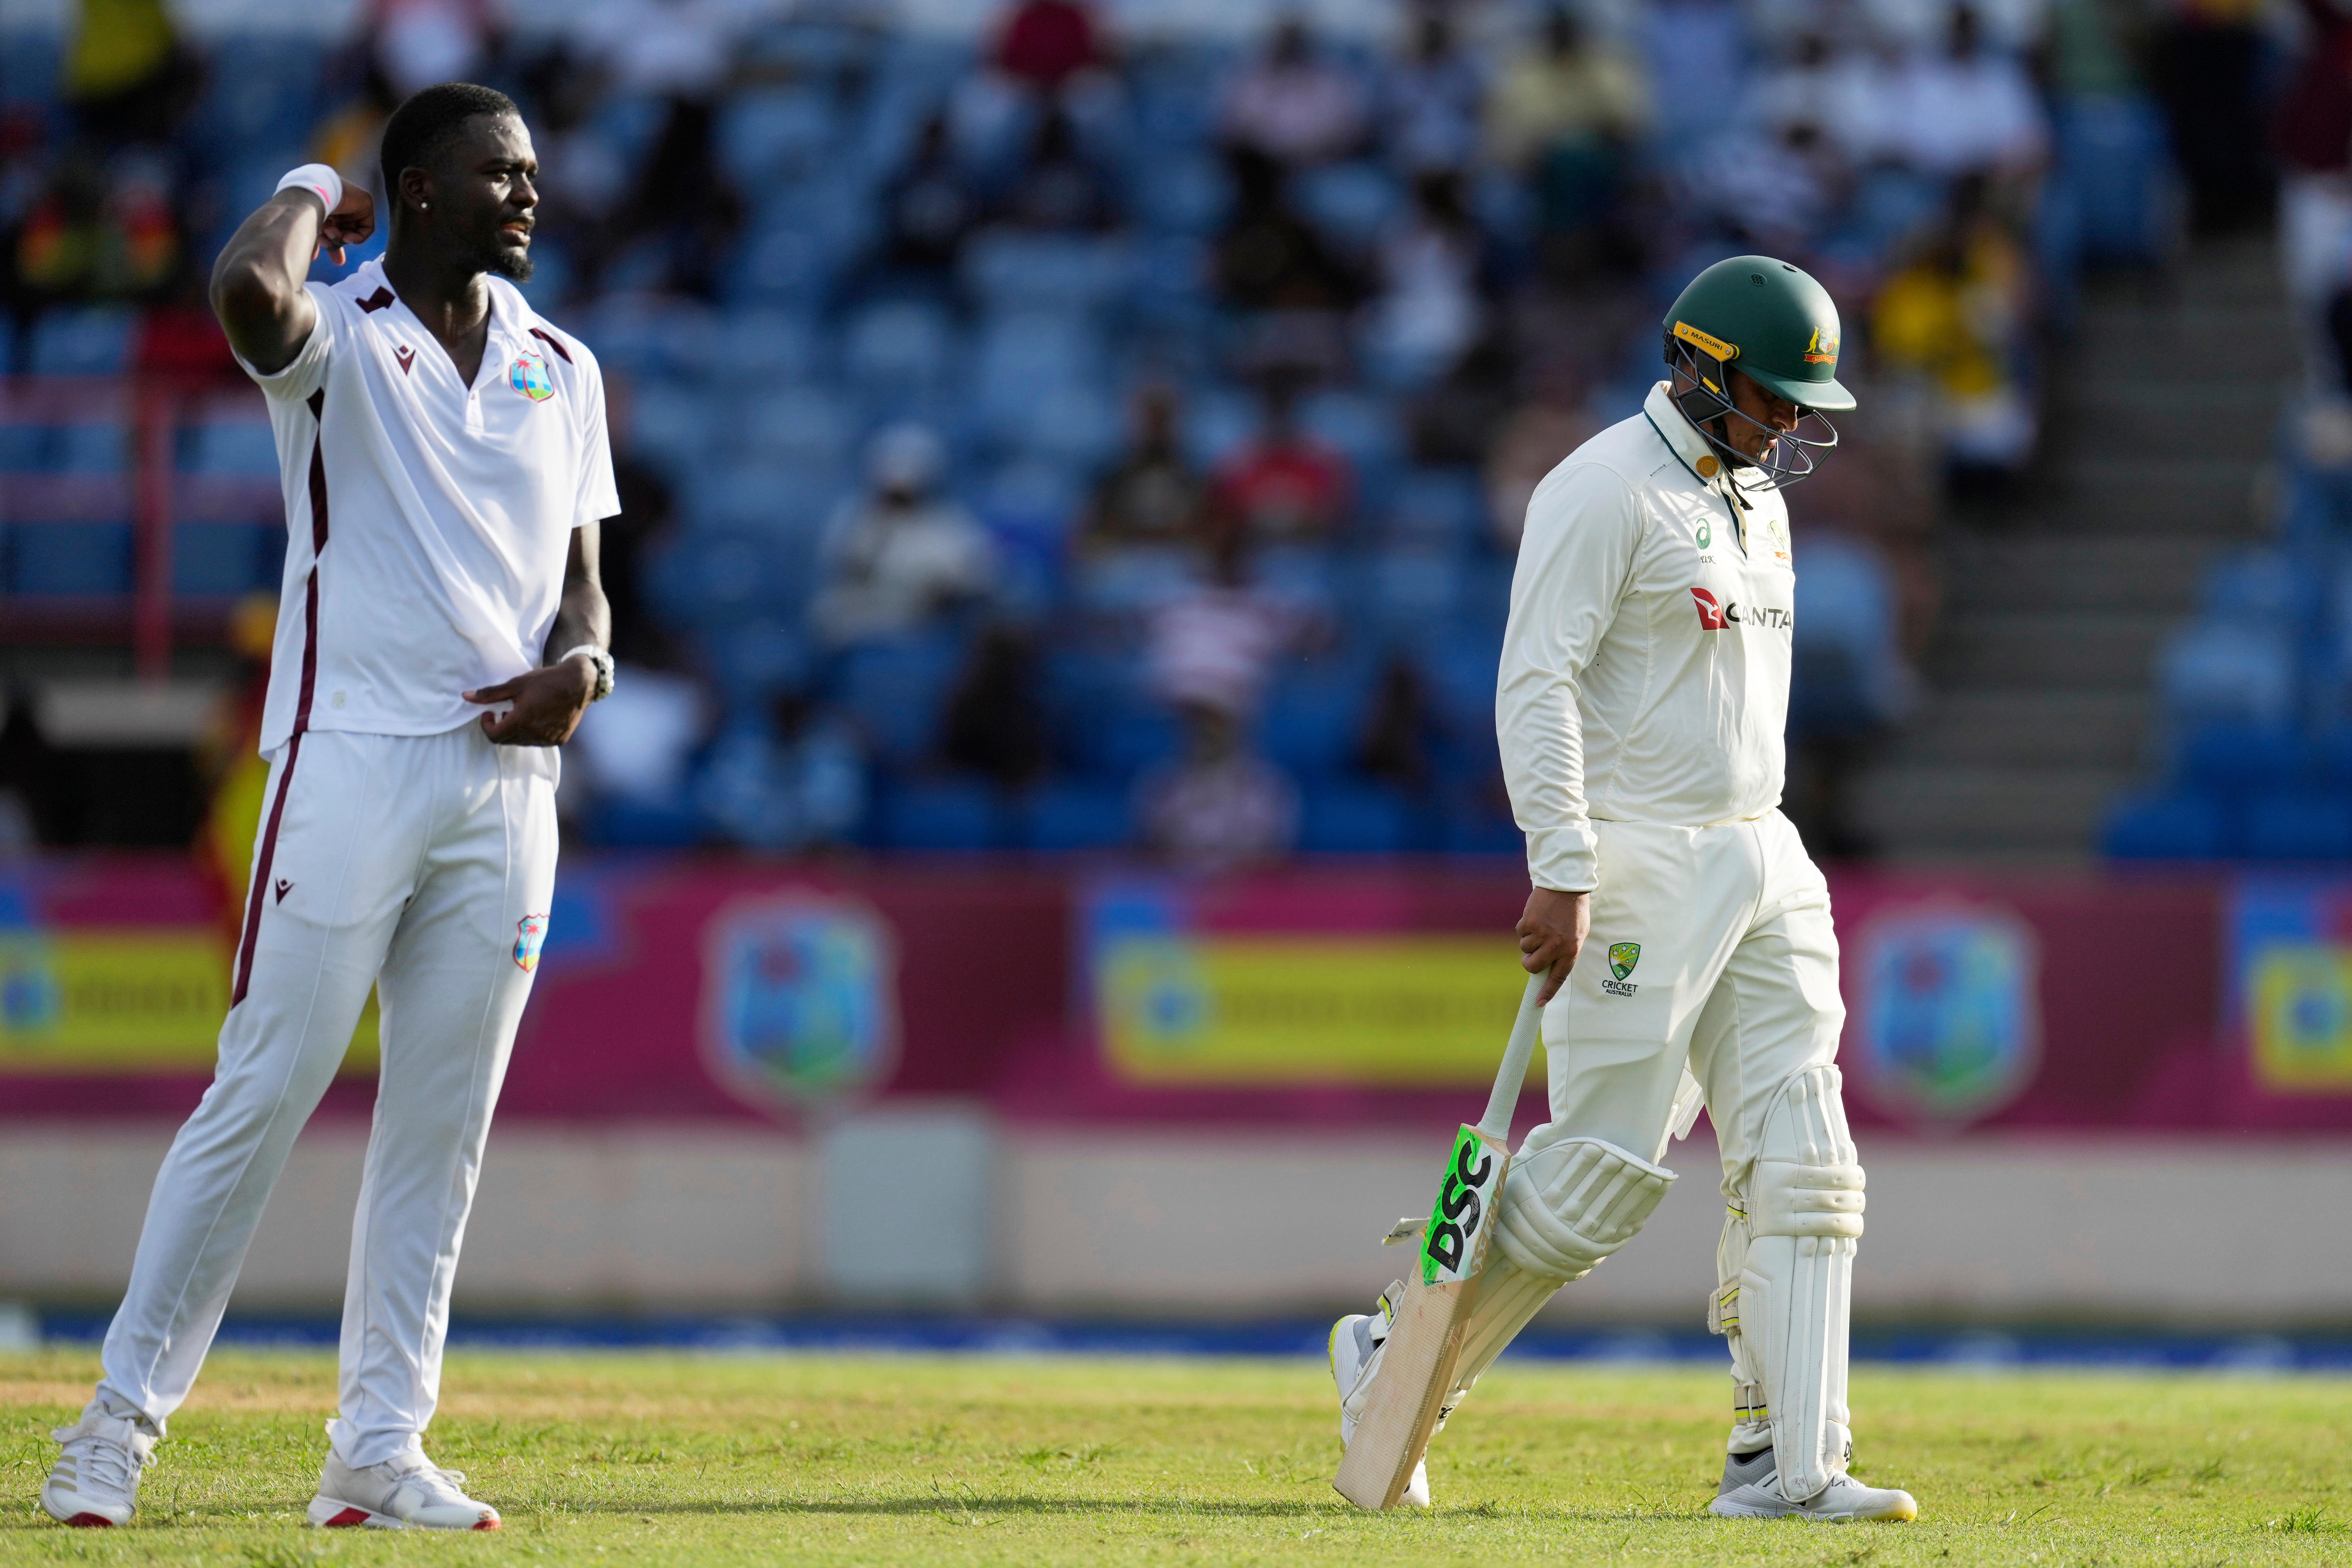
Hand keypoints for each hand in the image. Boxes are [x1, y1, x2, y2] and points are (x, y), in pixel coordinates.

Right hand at [315, 184, 374, 266]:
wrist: (314, 190)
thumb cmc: (307, 207)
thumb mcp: (312, 227)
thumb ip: (314, 241)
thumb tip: (312, 259)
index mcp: (326, 209)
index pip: (331, 231)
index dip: (330, 246)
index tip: (322, 258)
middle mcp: (340, 208)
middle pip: (342, 234)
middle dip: (334, 242)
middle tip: (324, 243)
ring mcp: (353, 206)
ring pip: (351, 232)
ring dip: (340, 238)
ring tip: (329, 232)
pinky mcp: (365, 205)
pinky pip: (366, 229)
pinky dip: (357, 238)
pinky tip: (347, 237)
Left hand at [464, 657, 595, 746]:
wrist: (579, 683)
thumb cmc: (546, 681)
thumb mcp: (515, 684)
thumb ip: (490, 694)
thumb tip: (465, 697)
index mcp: (522, 721)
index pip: (494, 736)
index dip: (486, 726)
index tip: (489, 712)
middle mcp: (535, 734)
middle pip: (507, 740)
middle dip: (501, 727)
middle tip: (505, 711)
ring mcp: (548, 739)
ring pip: (522, 742)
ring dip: (516, 731)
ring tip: (522, 713)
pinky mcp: (559, 740)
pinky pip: (538, 741)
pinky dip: (532, 732)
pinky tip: (538, 717)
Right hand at [1518, 886, 1590, 1003]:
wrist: (1566, 885)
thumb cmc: (1574, 911)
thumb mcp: (1577, 934)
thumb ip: (1565, 951)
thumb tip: (1549, 967)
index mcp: (1571, 950)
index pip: (1558, 977)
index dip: (1547, 992)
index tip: (1538, 1003)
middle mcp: (1556, 945)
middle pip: (1532, 966)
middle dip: (1529, 963)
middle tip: (1531, 956)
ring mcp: (1542, 934)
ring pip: (1525, 948)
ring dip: (1529, 939)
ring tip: (1542, 925)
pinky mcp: (1529, 923)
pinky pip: (1520, 932)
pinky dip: (1525, 926)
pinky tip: (1536, 916)